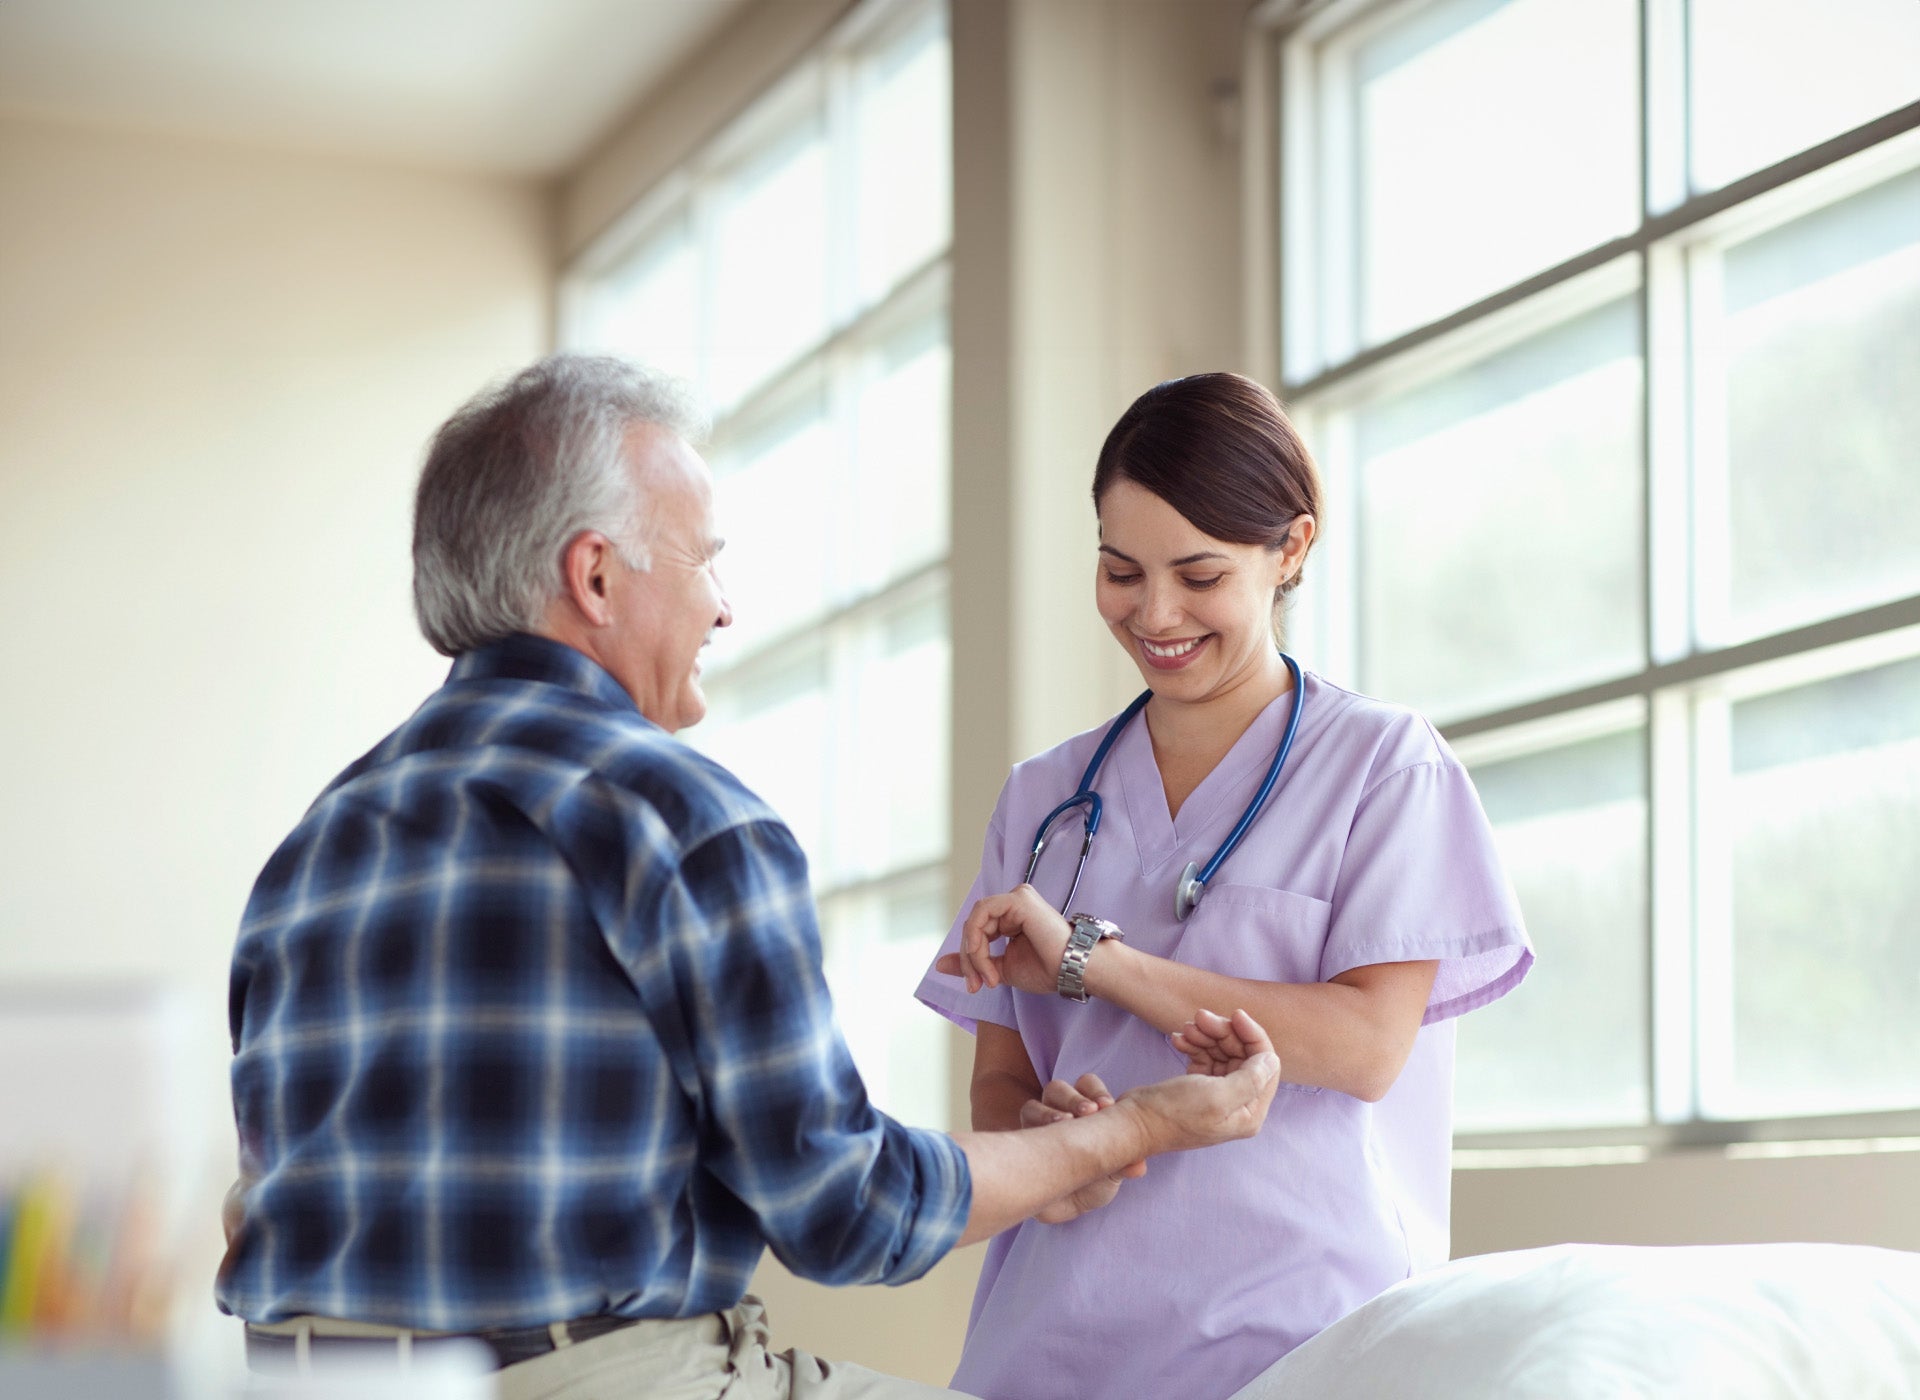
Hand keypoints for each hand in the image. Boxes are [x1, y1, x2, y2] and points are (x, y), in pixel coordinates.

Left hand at [934, 884, 1071, 996]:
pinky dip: (978, 940)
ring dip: (974, 953)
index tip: (976, 986)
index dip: (970, 960)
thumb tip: (939, 965)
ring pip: (975, 921)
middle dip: (969, 959)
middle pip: (973, 926)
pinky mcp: (1018, 899)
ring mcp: (1016, 898)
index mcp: (1010, 916)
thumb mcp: (999, 969)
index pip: (977, 931)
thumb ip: (972, 963)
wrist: (1074, 970)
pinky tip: (987, 961)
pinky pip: (983, 914)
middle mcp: (1013, 903)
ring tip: (988, 977)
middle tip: (977, 985)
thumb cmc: (1047, 969)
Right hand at [1018, 1073, 1145, 1222]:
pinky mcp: (1020, 1146)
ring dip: (1048, 1113)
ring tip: (1064, 1124)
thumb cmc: (1093, 1180)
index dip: (1095, 1089)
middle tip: (1090, 1112)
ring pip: (1032, 1107)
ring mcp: (1034, 1129)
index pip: (1085, 1084)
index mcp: (1081, 1109)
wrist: (1068, 1205)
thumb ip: (1123, 1165)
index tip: (1108, 1105)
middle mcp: (1055, 1113)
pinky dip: (1030, 1133)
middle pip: (1056, 1089)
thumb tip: (1139, 1167)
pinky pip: (1018, 1134)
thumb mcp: (1111, 1172)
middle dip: (1073, 1098)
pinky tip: (1043, 1146)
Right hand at [1119, 1009, 1280, 1153]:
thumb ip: (1251, 1079)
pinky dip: (1194, 1045)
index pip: (1265, 1065)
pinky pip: (1205, 1057)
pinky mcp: (1199, 1087)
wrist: (1134, 1122)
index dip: (1253, 1036)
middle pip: (1243, 1055)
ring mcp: (1218, 1095)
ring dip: (1206, 1036)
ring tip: (1185, 1028)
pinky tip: (1178, 1039)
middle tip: (1199, 1017)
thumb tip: (1272, 1060)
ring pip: (1223, 1052)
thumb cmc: (1174, 1114)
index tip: (1235, 1014)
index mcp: (1249, 1111)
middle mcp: (1238, 1104)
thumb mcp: (1217, 1096)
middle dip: (1223, 1032)